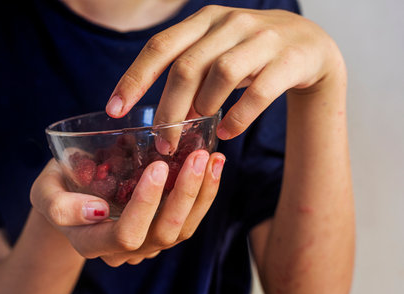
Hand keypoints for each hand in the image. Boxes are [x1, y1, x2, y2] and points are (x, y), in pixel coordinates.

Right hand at [30, 151, 224, 265]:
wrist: (73, 195)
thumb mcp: (44, 191)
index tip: (156, 167)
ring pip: (183, 229)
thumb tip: (96, 211)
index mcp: (93, 242)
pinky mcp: (162, 230)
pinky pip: (189, 220)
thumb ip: (59, 205)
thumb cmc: (58, 188)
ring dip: (202, 193)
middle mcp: (124, 250)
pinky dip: (205, 193)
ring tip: (212, 158)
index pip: (125, 234)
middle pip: (162, 233)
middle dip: (184, 194)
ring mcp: (147, 243)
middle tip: (197, 155)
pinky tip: (214, 165)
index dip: (143, 205)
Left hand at [105, 6, 341, 143]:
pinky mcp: (289, 59)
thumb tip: (160, 115)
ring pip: (221, 75)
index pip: (160, 47)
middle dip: (169, 109)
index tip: (114, 110)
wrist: (310, 46)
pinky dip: (239, 117)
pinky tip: (227, 132)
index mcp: (205, 20)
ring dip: (204, 109)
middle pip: (187, 67)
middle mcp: (230, 23)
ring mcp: (262, 38)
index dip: (134, 79)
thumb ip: (188, 71)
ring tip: (197, 132)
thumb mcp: (216, 51)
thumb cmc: (252, 54)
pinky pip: (258, 92)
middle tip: (162, 142)